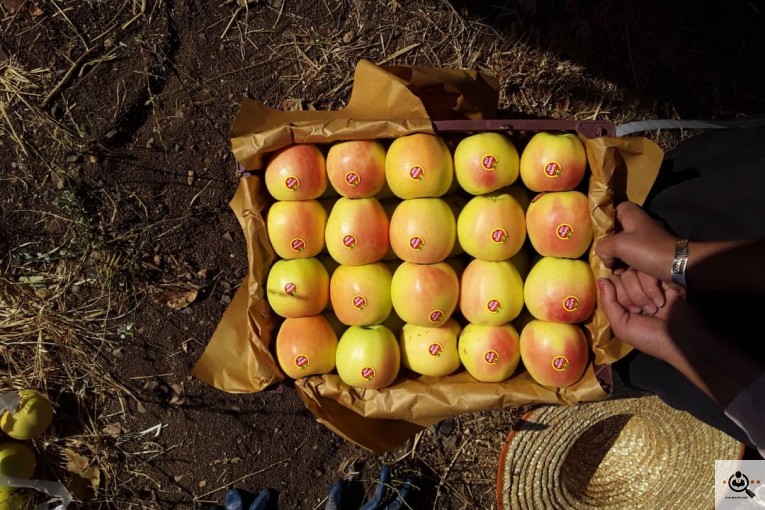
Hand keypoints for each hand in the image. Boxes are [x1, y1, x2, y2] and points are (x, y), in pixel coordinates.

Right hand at [596, 202, 679, 282]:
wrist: (681, 268)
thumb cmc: (650, 251)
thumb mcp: (618, 244)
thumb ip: (602, 247)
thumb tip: (605, 258)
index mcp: (631, 215)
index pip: (611, 212)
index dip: (605, 225)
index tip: (602, 240)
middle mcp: (638, 226)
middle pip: (615, 236)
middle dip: (612, 252)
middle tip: (611, 262)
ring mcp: (644, 243)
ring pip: (623, 253)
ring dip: (623, 265)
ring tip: (623, 273)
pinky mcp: (650, 258)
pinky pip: (634, 264)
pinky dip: (632, 272)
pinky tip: (632, 278)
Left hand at [598, 277, 761, 405]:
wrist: (682, 339)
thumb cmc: (651, 337)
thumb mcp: (622, 326)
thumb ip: (609, 304)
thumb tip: (601, 280)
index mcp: (624, 299)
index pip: (609, 283)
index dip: (615, 295)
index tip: (629, 311)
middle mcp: (635, 288)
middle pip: (618, 276)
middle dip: (627, 296)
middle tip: (640, 310)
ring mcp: (649, 281)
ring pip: (631, 273)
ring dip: (640, 294)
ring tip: (652, 309)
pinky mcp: (663, 276)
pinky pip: (647, 272)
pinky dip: (652, 288)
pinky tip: (661, 301)